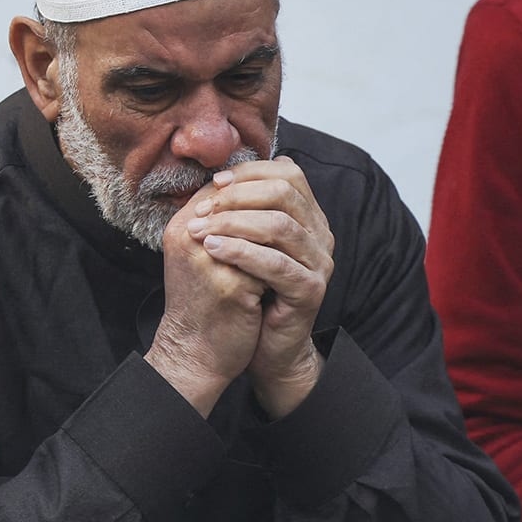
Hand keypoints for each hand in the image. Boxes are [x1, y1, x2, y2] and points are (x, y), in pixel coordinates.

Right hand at [148, 189, 267, 417]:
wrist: (193, 353)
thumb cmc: (204, 302)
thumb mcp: (205, 254)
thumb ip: (226, 220)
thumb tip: (268, 178)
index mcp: (182, 225)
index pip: (226, 186)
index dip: (258, 193)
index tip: (280, 210)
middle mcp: (189, 237)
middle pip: (244, 200)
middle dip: (272, 212)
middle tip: (289, 233)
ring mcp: (209, 262)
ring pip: (261, 228)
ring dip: (277, 241)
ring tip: (283, 257)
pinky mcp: (230, 288)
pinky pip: (268, 263)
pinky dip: (278, 269)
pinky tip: (279, 283)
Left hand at [186, 158, 334, 418]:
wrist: (264, 348)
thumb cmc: (250, 292)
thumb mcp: (245, 244)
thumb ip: (242, 211)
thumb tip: (218, 174)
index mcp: (309, 217)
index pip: (288, 174)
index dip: (250, 173)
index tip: (214, 183)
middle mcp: (321, 235)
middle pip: (285, 194)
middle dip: (238, 196)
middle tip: (202, 208)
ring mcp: (320, 263)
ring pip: (279, 226)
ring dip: (234, 223)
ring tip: (200, 230)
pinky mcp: (311, 290)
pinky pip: (276, 264)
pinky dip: (241, 253)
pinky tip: (213, 250)